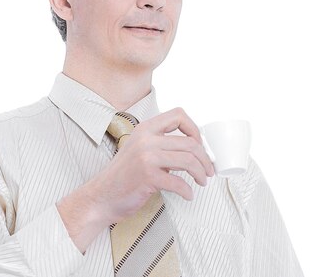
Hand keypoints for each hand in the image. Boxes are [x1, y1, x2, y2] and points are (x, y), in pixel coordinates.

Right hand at [57, 107, 213, 251]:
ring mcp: (146, 157)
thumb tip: (193, 147)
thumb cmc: (123, 176)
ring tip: (202, 181)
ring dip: (200, 173)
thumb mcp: (139, 149)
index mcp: (145, 129)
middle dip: (204, 159)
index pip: (178, 115)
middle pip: (189, 142)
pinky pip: (179, 182)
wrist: (102, 196)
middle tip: (208, 170)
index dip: (195, 129)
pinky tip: (187, 195)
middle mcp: (146, 139)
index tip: (200, 145)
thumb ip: (160, 144)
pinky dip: (188, 191)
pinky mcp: (148, 176)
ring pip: (188, 159)